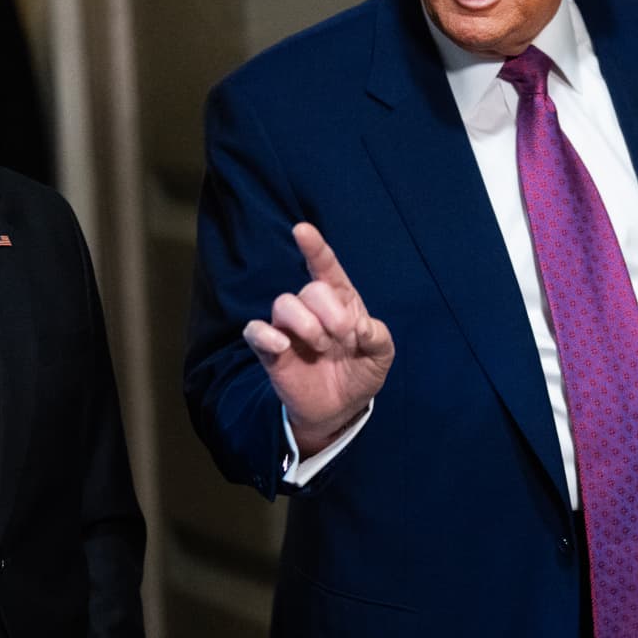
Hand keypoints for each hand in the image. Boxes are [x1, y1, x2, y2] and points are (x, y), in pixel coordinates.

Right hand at [242, 223, 393, 455]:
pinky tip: (282, 345)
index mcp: (341, 300)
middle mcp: (312, 308)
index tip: (302, 230)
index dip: (315, 248)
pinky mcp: (271, 349)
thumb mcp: (381, 356)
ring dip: (306, 324)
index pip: (325, 268)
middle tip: (343, 338)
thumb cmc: (360, 372)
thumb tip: (363, 327)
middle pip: (310, 290)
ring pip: (284, 304)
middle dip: (330, 313)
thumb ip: (379, 338)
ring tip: (322, 346)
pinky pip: (255, 330)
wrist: (340, 408)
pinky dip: (266, 334)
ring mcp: (289, 327)